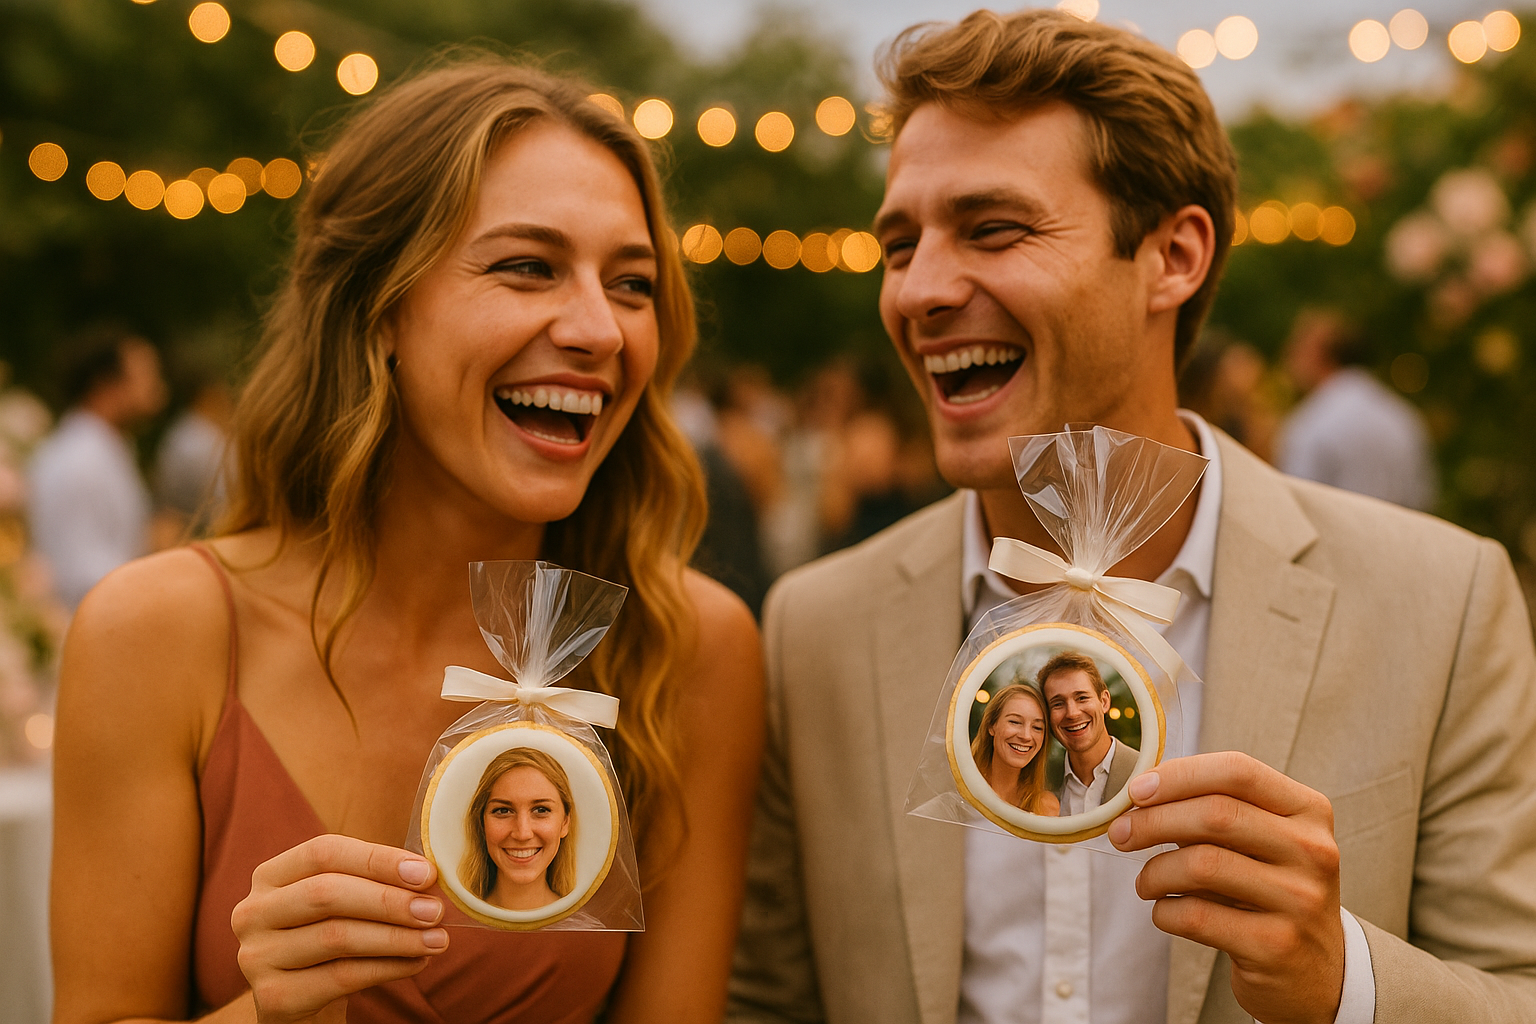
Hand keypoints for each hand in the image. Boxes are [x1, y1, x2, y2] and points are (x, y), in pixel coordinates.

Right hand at [232, 834, 450, 1023]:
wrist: (300, 1002)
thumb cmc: (330, 938)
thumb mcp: (342, 904)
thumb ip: (373, 882)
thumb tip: (428, 877)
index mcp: (270, 876)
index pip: (324, 852)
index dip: (378, 859)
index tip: (427, 873)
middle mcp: (253, 912)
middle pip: (328, 893)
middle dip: (390, 901)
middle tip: (435, 911)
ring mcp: (257, 956)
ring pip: (337, 937)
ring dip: (397, 937)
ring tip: (437, 940)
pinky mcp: (273, 997)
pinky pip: (341, 977)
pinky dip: (387, 968)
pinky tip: (416, 963)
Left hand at [1108, 751, 1343, 1023]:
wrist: (1317, 971)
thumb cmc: (1270, 890)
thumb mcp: (1260, 842)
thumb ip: (1213, 811)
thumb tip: (1139, 795)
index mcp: (1308, 810)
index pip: (1237, 771)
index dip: (1178, 775)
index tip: (1137, 791)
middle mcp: (1313, 850)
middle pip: (1215, 815)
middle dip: (1153, 821)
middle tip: (1120, 833)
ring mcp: (1300, 900)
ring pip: (1202, 865)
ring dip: (1155, 871)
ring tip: (1145, 882)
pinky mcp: (1276, 945)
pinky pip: (1197, 916)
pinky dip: (1165, 912)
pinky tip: (1165, 912)